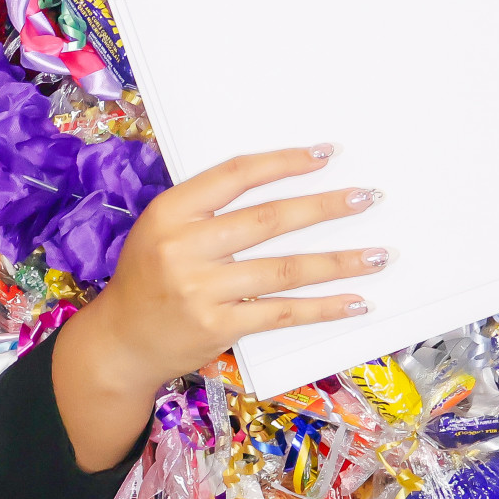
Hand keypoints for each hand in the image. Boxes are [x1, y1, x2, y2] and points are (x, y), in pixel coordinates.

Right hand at [53, 144, 387, 469]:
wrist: (120, 343)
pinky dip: (323, 307)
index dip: (285, 162)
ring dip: (338, 261)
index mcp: (171, 211)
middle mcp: (184, 247)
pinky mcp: (218, 327)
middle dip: (325, 208)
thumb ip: (209, 208)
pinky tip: (355, 300)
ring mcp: (202, 290)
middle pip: (269, 220)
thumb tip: (282, 182)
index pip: (237, 175)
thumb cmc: (148, 277)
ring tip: (378, 255)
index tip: (326, 154)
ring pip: (285, 269)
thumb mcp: (163, 229)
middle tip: (366, 198)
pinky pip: (282, 312)